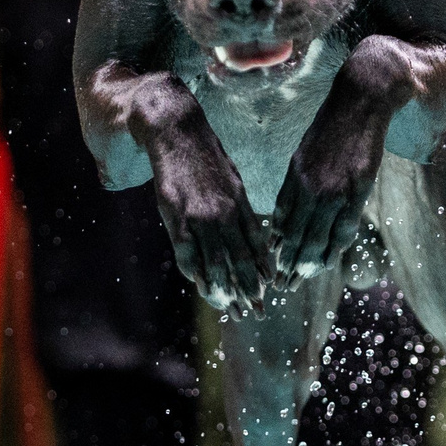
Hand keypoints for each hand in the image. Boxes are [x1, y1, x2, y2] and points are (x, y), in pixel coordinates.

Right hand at [149, 119, 271, 312]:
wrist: (177, 132)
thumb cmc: (206, 158)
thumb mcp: (234, 182)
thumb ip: (242, 211)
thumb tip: (254, 237)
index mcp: (241, 206)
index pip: (257, 247)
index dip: (263, 272)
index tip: (268, 290)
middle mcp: (225, 215)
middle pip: (241, 262)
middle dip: (250, 291)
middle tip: (256, 312)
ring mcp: (201, 218)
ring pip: (216, 265)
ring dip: (224, 291)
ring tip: (228, 309)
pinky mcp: (177, 218)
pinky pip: (188, 255)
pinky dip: (196, 274)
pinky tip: (200, 286)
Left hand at [272, 41, 398, 277]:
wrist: (360, 100)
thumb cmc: (333, 126)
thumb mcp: (304, 153)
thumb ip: (295, 185)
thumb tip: (284, 215)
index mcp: (294, 175)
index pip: (280, 221)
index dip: (277, 247)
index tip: (273, 266)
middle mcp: (309, 186)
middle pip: (295, 235)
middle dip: (287, 265)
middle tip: (282, 287)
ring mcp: (333, 190)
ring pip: (316, 238)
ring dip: (308, 264)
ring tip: (301, 282)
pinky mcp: (356, 190)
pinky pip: (343, 229)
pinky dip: (334, 249)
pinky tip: (328, 264)